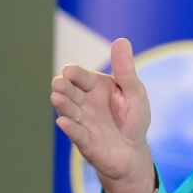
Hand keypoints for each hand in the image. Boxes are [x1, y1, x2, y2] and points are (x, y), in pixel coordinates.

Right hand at [51, 38, 154, 192]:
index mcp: (96, 87)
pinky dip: (70, 128)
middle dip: (64, 87)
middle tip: (59, 83)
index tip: (69, 70)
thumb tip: (122, 41)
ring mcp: (82, 121)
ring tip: (57, 97)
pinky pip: (75, 133)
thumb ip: (126, 70)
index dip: (75, 73)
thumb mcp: (135, 93)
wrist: (133, 152)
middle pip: (71, 91)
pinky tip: (64, 122)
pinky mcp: (84, 140)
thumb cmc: (134, 119)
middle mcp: (84, 102)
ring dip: (62, 104)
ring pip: (69, 110)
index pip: (82, 76)